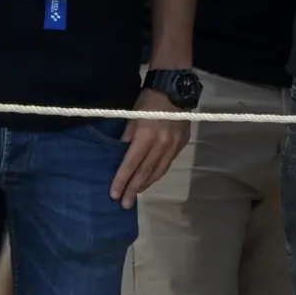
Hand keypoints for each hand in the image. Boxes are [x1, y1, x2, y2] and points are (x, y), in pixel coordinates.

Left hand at [109, 89, 189, 208]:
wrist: (174, 89)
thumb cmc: (147, 101)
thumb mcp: (130, 117)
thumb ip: (126, 139)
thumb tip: (119, 157)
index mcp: (146, 135)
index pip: (131, 163)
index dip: (121, 180)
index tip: (113, 195)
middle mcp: (162, 143)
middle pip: (145, 171)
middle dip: (133, 189)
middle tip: (124, 204)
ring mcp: (174, 145)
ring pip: (159, 170)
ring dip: (146, 184)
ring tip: (135, 194)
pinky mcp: (182, 144)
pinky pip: (167, 163)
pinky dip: (157, 173)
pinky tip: (150, 179)